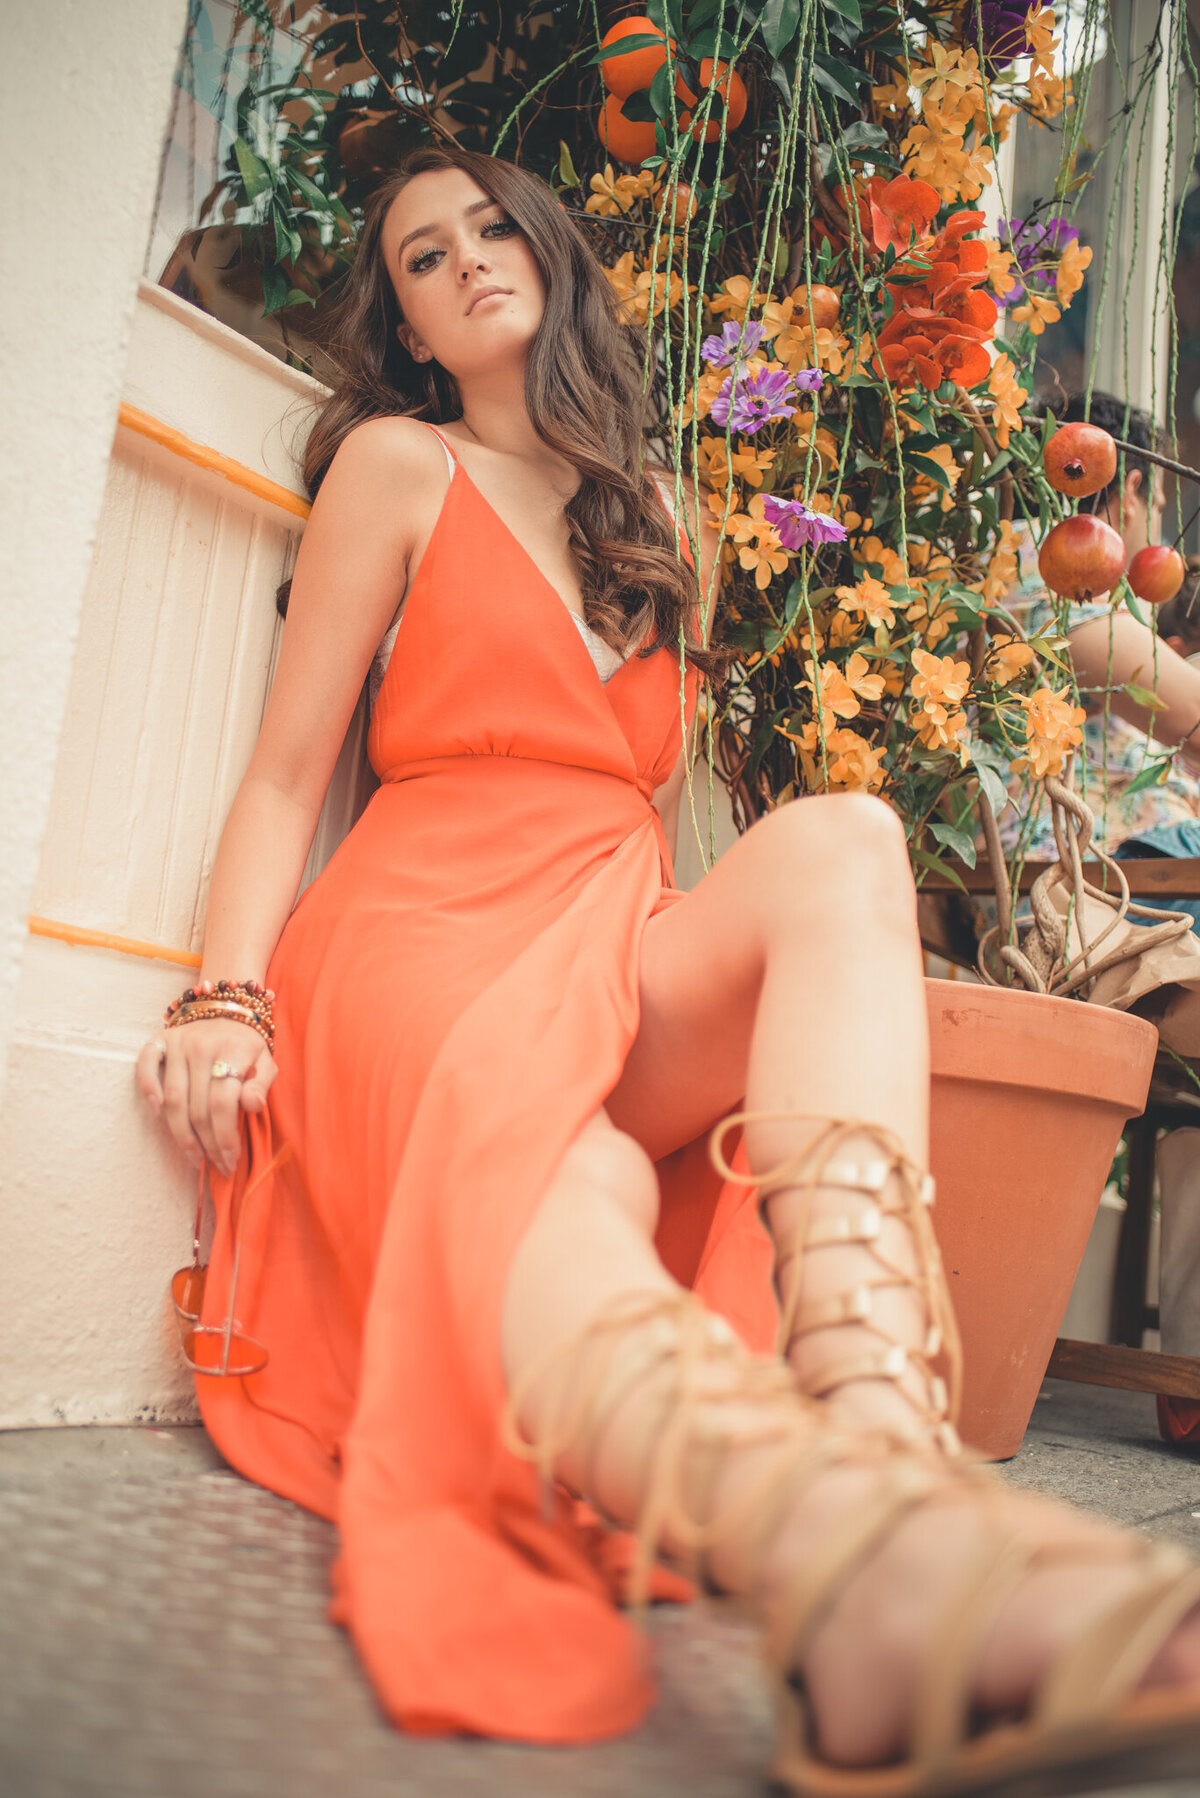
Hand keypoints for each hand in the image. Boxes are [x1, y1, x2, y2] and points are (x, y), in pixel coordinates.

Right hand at [136, 1019, 275, 1177]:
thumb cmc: (247, 1044)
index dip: (226, 1137)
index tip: (231, 1160)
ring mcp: (178, 1042)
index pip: (223, 1103)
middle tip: (217, 1166)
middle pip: (198, 1108)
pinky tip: (158, 1115)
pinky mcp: (160, 1040)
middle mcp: (201, 1045)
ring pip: (173, 1099)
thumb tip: (252, 1106)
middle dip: (208, 1145)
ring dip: (182, 1135)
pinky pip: (146, 1065)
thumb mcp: (266, 1060)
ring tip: (195, 1158)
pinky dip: (147, 1089)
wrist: (226, 1008)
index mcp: (232, 1049)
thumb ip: (262, 1083)